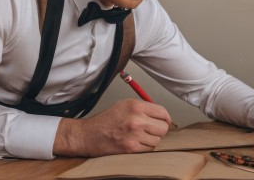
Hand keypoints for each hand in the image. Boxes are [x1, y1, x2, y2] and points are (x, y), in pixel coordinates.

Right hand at [53, 98, 171, 156]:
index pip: (162, 112)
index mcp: (135, 105)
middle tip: (152, 130)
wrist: (88, 135)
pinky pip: (149, 149)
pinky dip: (145, 147)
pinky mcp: (131, 148)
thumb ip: (142, 108)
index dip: (165, 118)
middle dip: (159, 130)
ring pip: (157, 140)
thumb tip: (161, 116)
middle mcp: (136, 119)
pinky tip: (135, 143)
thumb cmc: (105, 121)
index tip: (164, 121)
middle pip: (163, 127)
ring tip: (140, 136)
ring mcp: (134, 134)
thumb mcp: (123, 105)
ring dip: (151, 140)